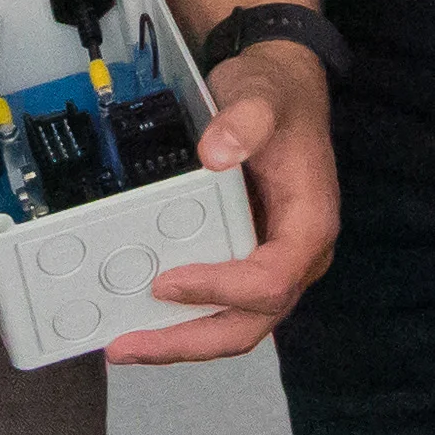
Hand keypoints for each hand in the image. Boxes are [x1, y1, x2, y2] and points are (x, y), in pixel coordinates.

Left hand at [103, 33, 337, 362]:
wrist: (281, 89)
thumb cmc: (277, 97)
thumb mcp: (263, 96)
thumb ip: (245, 121)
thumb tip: (216, 154)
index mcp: (309, 226)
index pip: (271, 280)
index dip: (220, 289)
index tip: (167, 283)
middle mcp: (295, 258)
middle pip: (249, 323)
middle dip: (188, 341)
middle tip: (130, 345)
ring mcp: (271, 264)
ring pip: (233, 324)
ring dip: (180, 341)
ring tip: (125, 344)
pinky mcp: (246, 261)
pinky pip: (220, 305)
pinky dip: (183, 319)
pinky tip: (143, 318)